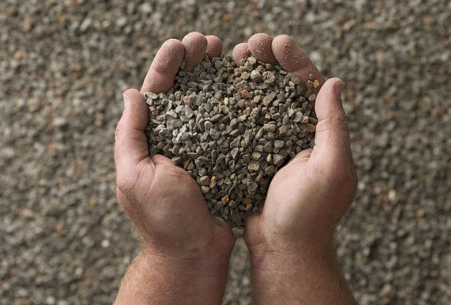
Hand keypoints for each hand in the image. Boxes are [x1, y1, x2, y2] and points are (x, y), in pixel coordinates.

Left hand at [114, 32, 233, 304]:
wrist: (193, 253)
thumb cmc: (163, 219)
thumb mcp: (135, 175)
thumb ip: (130, 135)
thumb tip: (130, 94)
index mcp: (151, 140)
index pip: (158, 91)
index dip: (168, 64)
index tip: (183, 44)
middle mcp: (176, 139)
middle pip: (185, 90)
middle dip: (195, 62)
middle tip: (211, 42)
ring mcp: (201, 148)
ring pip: (209, 103)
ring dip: (217, 76)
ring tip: (229, 54)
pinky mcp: (224, 159)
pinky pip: (229, 126)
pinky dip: (235, 104)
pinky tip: (245, 87)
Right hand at [233, 33, 357, 303]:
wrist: (283, 248)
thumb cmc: (309, 214)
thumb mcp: (331, 169)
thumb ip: (333, 127)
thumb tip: (334, 82)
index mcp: (320, 134)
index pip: (309, 87)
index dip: (294, 61)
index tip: (276, 43)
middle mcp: (297, 135)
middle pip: (282, 88)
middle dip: (267, 63)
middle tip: (248, 45)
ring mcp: (272, 144)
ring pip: (259, 102)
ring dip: (247, 78)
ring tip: (231, 59)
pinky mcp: (250, 156)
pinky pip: (241, 124)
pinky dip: (232, 105)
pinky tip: (217, 92)